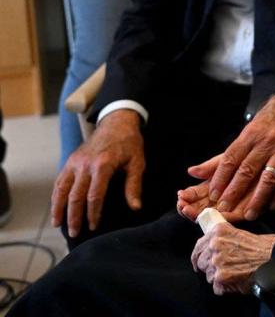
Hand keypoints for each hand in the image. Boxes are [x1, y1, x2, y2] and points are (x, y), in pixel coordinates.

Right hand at [51, 110, 144, 237]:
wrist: (116, 123)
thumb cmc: (129, 144)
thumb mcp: (137, 162)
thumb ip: (134, 185)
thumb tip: (136, 207)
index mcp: (103, 165)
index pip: (95, 195)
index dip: (93, 213)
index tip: (93, 226)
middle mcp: (85, 164)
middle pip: (75, 196)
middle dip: (73, 216)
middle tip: (74, 233)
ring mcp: (75, 162)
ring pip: (61, 189)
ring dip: (58, 208)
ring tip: (57, 224)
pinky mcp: (70, 160)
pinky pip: (59, 181)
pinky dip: (55, 195)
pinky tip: (56, 207)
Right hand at [176, 159, 256, 223]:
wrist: (273, 155)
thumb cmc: (250, 155)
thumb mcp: (229, 158)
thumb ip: (211, 167)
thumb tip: (191, 171)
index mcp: (215, 185)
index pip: (197, 194)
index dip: (188, 196)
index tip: (180, 196)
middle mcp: (223, 197)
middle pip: (202, 207)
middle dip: (191, 208)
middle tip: (183, 207)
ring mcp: (234, 205)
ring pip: (214, 214)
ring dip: (201, 214)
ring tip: (191, 211)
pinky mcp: (248, 210)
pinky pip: (235, 217)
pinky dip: (224, 217)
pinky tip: (215, 215)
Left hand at [187, 82, 274, 219]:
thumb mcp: (251, 127)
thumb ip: (228, 152)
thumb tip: (195, 171)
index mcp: (251, 133)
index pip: (231, 159)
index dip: (220, 179)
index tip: (212, 195)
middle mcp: (267, 142)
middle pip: (246, 172)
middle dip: (233, 193)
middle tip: (224, 210)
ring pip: (267, 180)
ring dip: (257, 200)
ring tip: (249, 215)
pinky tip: (273, 206)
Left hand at [191, 223, 274, 295]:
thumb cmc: (265, 247)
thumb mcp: (243, 231)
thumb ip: (226, 236)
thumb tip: (217, 242)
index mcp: (219, 231)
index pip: (199, 245)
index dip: (199, 254)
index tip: (199, 259)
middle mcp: (215, 245)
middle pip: (201, 261)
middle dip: (210, 267)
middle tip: (223, 269)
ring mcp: (216, 262)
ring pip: (208, 275)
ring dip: (219, 277)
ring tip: (234, 274)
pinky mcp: (221, 278)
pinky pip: (217, 287)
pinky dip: (226, 288)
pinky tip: (237, 281)